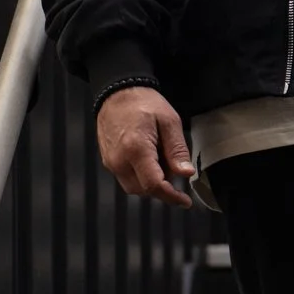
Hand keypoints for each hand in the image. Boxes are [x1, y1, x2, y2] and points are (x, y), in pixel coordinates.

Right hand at [97, 86, 195, 207]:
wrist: (118, 92)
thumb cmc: (143, 103)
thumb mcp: (169, 122)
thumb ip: (177, 150)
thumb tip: (185, 173)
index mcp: (136, 150)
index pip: (154, 185)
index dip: (171, 197)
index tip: (184, 201)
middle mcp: (119, 160)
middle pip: (143, 190)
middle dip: (162, 187)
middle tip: (173, 166)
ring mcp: (110, 162)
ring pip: (133, 187)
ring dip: (150, 182)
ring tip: (160, 157)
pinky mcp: (108, 160)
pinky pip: (125, 178)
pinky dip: (140, 175)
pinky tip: (149, 157)